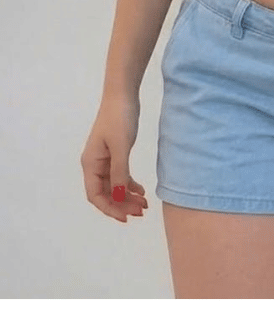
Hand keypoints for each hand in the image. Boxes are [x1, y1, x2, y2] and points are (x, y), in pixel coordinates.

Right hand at [80, 94, 148, 222]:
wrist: (123, 94)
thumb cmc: (119, 118)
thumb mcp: (121, 147)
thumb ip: (120, 173)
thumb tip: (120, 198)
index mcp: (91, 164)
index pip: (95, 195)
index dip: (110, 209)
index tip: (127, 218)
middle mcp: (94, 164)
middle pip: (106, 193)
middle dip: (122, 204)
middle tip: (142, 211)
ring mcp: (104, 158)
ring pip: (114, 185)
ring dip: (127, 196)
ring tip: (144, 204)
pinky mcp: (115, 152)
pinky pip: (120, 174)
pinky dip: (130, 184)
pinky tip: (142, 190)